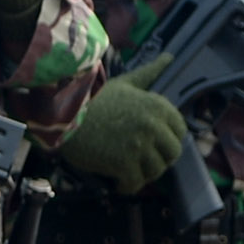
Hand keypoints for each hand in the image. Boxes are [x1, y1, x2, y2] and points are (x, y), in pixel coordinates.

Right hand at [57, 69, 191, 197]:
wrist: (63, 114)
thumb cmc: (94, 98)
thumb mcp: (125, 82)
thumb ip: (150, 74)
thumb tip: (170, 57)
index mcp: (158, 106)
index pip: (180, 131)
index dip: (166, 140)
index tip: (152, 144)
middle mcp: (153, 125)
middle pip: (172, 154)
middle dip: (159, 160)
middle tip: (141, 161)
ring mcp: (139, 146)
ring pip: (155, 172)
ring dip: (142, 175)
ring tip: (128, 171)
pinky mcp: (123, 164)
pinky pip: (135, 184)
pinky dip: (127, 186)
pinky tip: (118, 182)